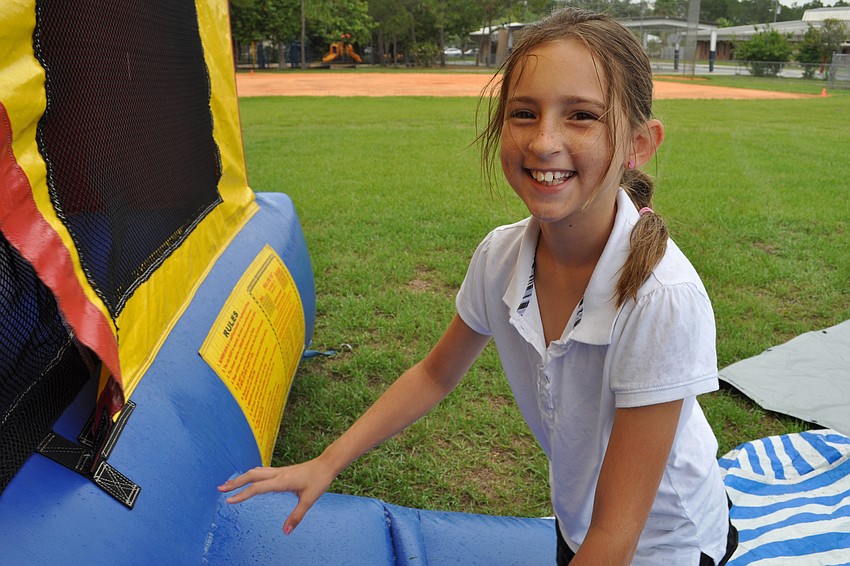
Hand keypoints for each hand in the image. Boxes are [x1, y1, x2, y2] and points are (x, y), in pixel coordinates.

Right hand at [218, 457, 335, 534]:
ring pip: (255, 471)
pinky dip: (251, 475)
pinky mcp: (282, 471)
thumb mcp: (309, 500)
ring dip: (241, 477)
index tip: (229, 501)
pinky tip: (248, 479)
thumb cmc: (319, 480)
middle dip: (235, 482)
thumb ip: (296, 516)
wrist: (326, 464)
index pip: (257, 488)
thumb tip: (286, 531)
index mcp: (281, 481)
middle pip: (251, 475)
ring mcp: (279, 471)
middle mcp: (277, 474)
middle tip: (220, 489)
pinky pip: (262, 471)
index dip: (242, 494)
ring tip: (228, 484)